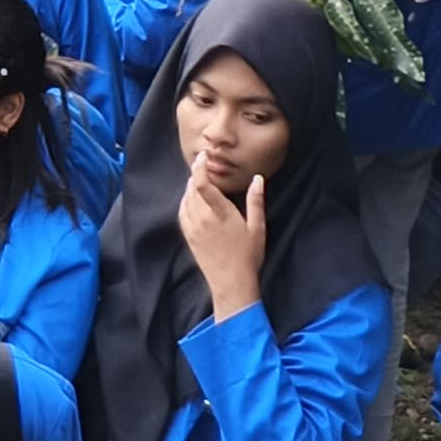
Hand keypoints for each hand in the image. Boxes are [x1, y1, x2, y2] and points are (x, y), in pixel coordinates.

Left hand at [177, 146, 266, 318]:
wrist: (231, 283)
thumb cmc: (248, 256)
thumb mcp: (257, 227)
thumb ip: (256, 201)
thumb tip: (258, 179)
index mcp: (220, 213)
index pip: (203, 184)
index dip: (200, 167)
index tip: (203, 157)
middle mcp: (203, 219)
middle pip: (192, 189)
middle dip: (196, 174)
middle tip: (203, 165)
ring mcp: (193, 228)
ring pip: (186, 200)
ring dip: (190, 187)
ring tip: (199, 180)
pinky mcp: (189, 237)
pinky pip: (182, 213)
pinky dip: (185, 201)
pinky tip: (191, 199)